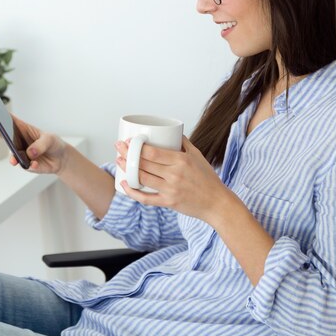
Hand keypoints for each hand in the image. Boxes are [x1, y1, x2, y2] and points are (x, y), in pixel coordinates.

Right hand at [0, 97, 67, 173]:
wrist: (61, 159)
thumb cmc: (53, 143)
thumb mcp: (50, 139)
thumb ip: (40, 145)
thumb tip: (30, 153)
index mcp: (21, 128)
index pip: (6, 118)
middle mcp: (18, 141)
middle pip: (4, 135)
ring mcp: (20, 154)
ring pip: (12, 155)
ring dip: (13, 157)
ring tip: (15, 160)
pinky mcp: (27, 165)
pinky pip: (26, 166)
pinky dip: (31, 165)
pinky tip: (35, 164)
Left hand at [115, 136, 232, 224]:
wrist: (217, 203)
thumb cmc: (208, 179)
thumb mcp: (198, 156)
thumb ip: (184, 144)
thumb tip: (173, 132)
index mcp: (181, 161)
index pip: (152, 152)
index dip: (137, 146)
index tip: (129, 141)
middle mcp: (174, 175)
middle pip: (144, 164)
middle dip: (128, 154)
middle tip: (119, 147)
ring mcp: (170, 190)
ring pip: (142, 178)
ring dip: (127, 169)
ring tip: (119, 161)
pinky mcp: (168, 203)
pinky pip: (145, 198)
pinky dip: (132, 192)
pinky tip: (124, 184)